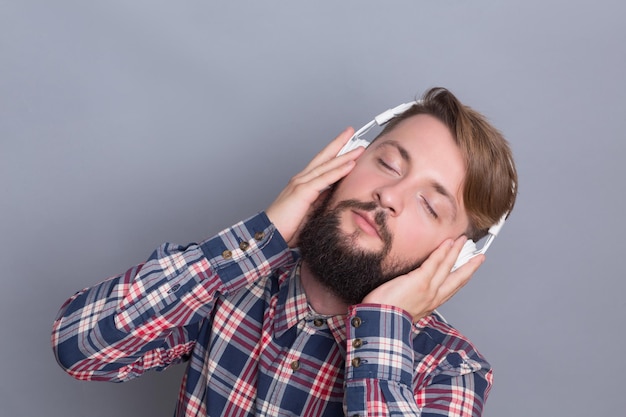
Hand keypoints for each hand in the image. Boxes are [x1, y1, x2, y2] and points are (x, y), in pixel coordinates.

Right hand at [266, 127, 364, 246]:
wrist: (269, 235)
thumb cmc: (285, 227)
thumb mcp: (309, 212)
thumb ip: (320, 201)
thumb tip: (333, 195)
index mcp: (302, 184)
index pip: (321, 164)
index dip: (334, 153)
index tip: (347, 145)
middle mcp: (301, 179)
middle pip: (323, 157)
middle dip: (339, 144)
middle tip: (351, 131)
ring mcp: (301, 183)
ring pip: (326, 165)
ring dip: (344, 155)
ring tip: (358, 147)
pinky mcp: (302, 191)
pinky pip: (324, 179)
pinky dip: (338, 170)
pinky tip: (350, 164)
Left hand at [361, 236, 484, 321]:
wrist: (380, 322)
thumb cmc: (385, 316)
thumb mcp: (404, 310)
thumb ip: (411, 300)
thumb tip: (407, 291)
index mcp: (429, 306)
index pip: (449, 290)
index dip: (460, 279)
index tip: (467, 273)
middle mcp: (433, 298)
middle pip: (457, 279)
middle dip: (469, 267)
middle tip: (479, 257)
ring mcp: (428, 289)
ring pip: (447, 267)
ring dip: (456, 252)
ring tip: (463, 240)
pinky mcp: (420, 281)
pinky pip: (434, 262)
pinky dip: (443, 251)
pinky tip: (448, 242)